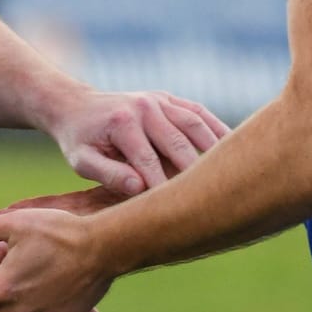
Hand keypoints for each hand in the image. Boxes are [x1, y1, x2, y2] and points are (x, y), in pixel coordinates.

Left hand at [51, 87, 225, 196]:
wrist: (78, 107)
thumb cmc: (80, 141)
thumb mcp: (82, 161)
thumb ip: (108, 174)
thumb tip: (139, 188)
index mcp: (123, 123)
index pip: (149, 160)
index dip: (164, 187)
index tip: (179, 211)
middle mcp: (146, 107)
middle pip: (179, 143)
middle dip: (196, 172)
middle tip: (215, 199)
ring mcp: (161, 100)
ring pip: (196, 125)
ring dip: (216, 149)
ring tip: (233, 176)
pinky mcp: (170, 99)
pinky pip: (199, 113)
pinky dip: (217, 130)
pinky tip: (234, 149)